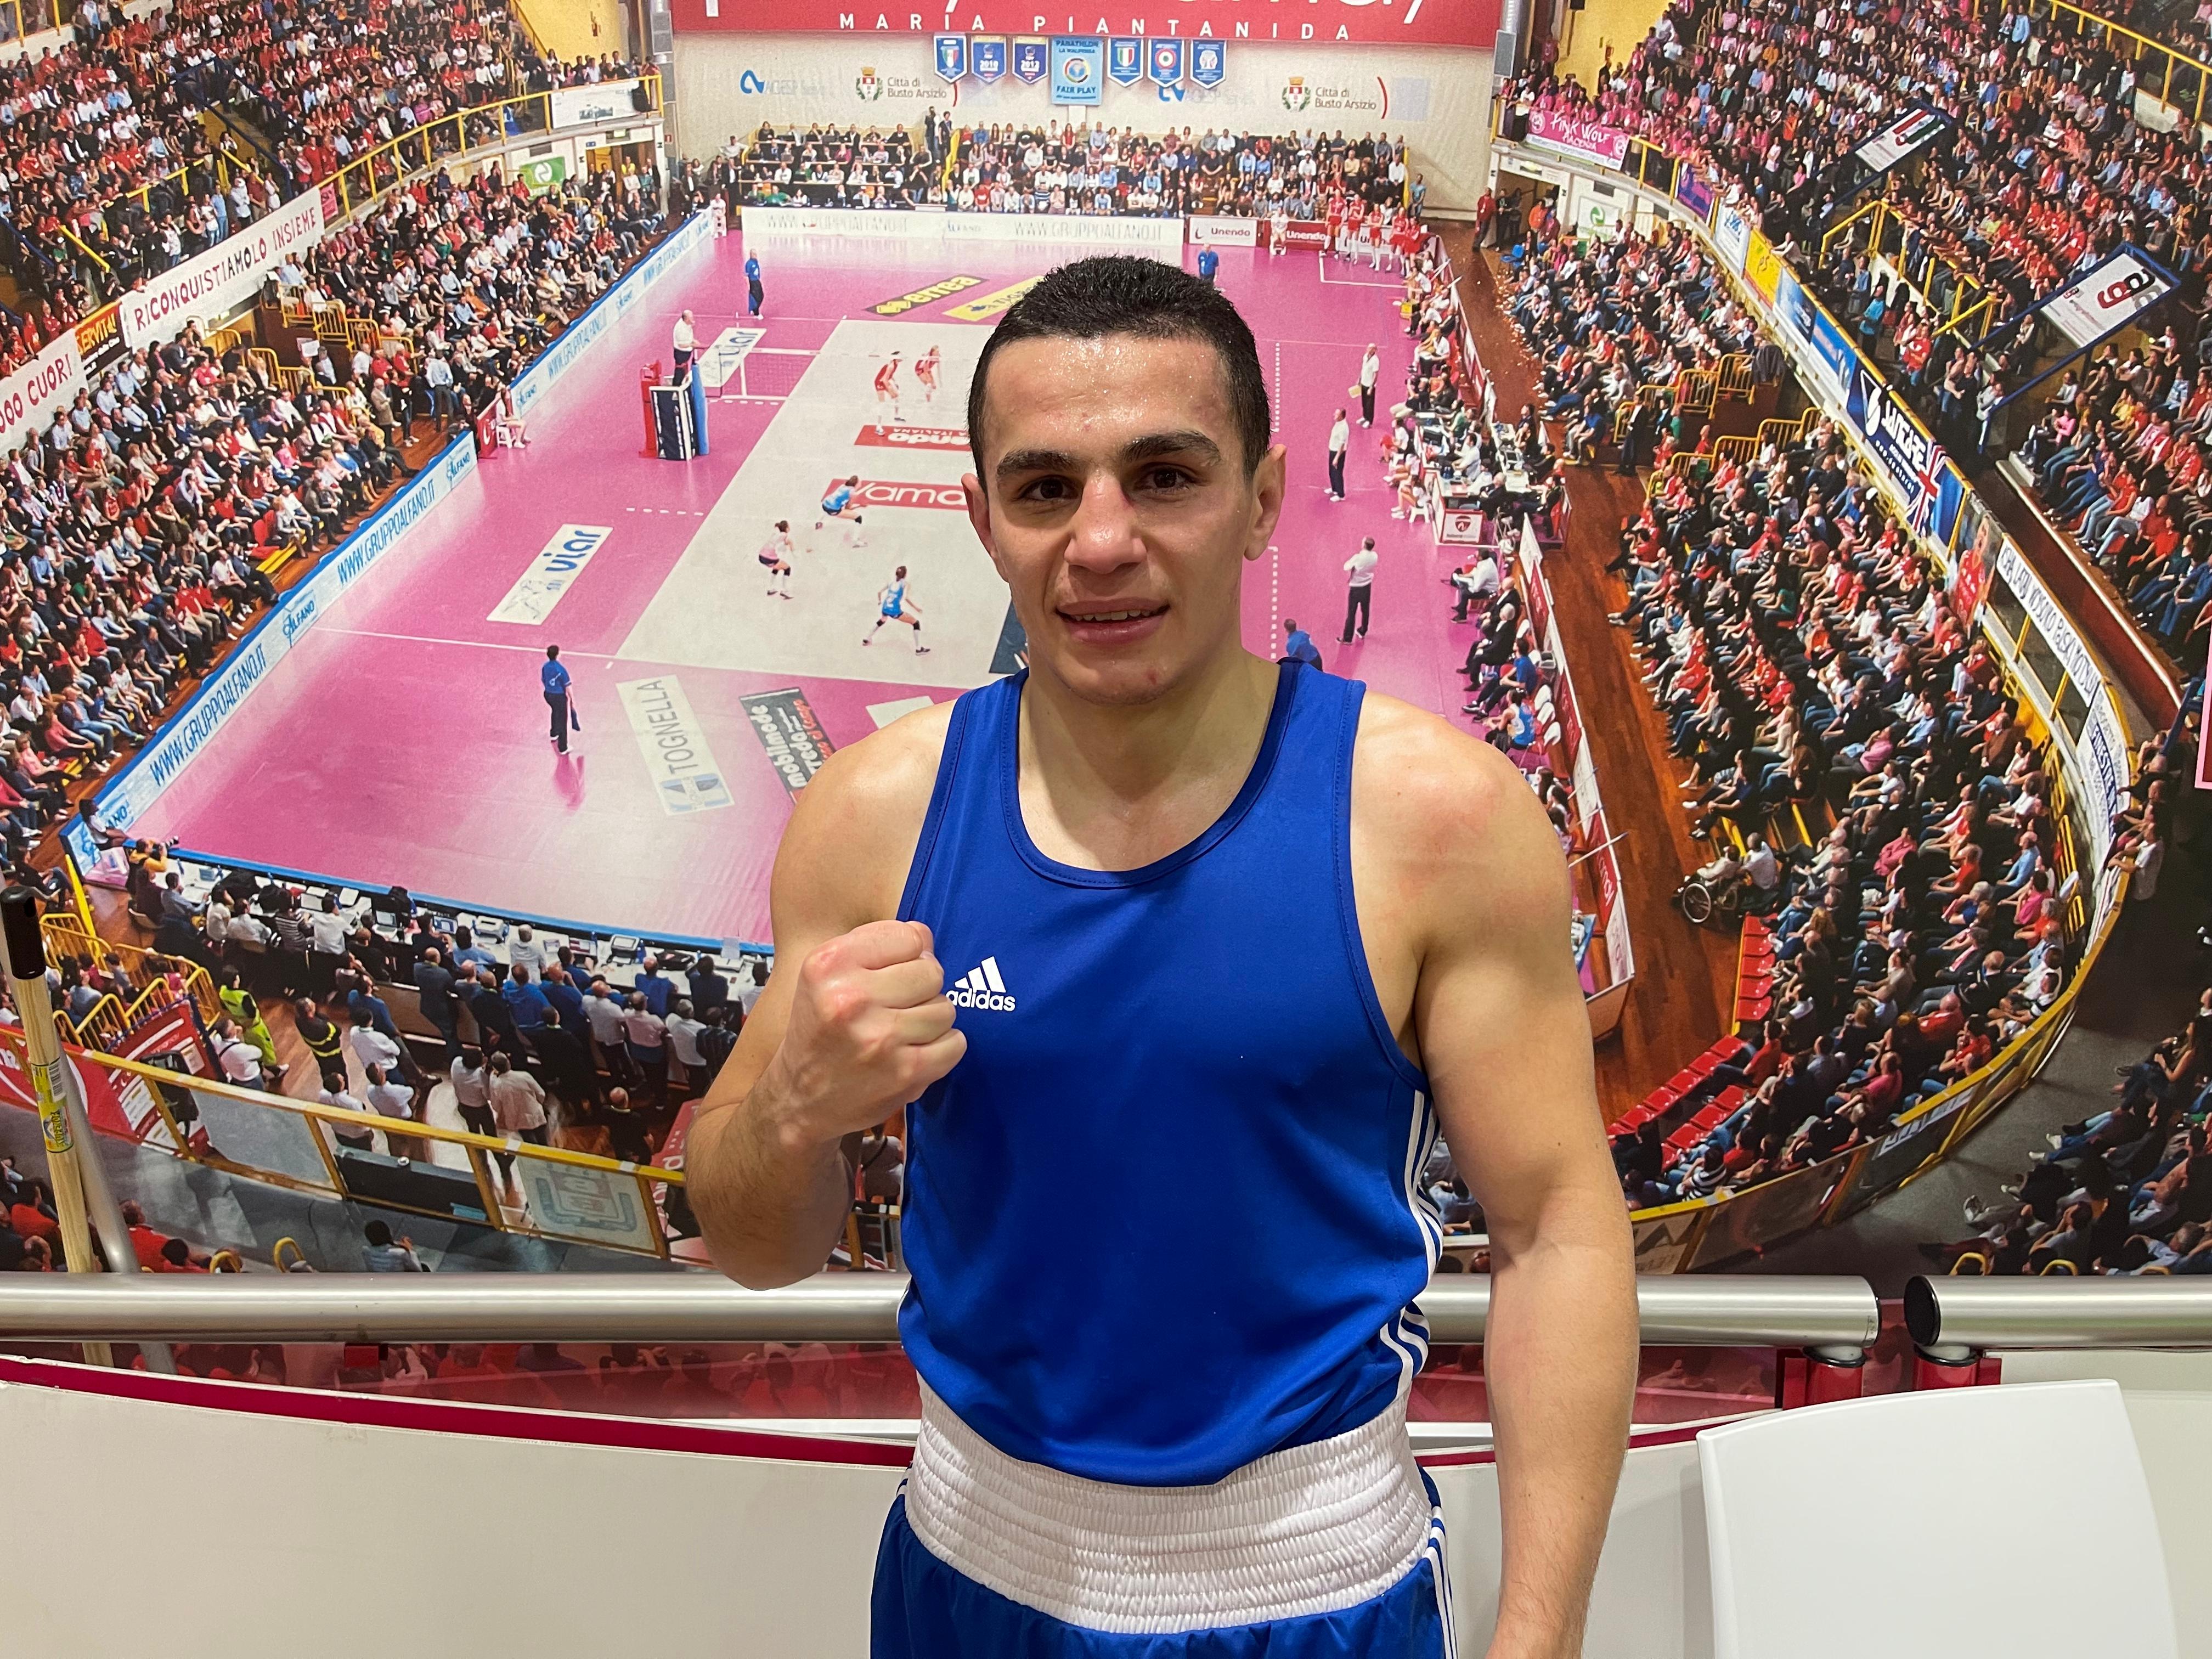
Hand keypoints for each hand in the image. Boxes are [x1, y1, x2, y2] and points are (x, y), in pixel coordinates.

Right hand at [761, 920, 964, 1146]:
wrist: (799, 1100)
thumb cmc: (820, 1029)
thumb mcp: (825, 975)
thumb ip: (875, 946)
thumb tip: (926, 938)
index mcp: (829, 964)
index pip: (909, 935)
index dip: (907, 954)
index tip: (889, 974)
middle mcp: (851, 998)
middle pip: (931, 971)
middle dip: (921, 987)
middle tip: (895, 1006)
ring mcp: (881, 1038)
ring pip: (945, 1008)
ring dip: (930, 1020)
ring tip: (900, 1031)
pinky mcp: (905, 1072)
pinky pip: (955, 1043)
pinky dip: (941, 1048)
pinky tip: (913, 1052)